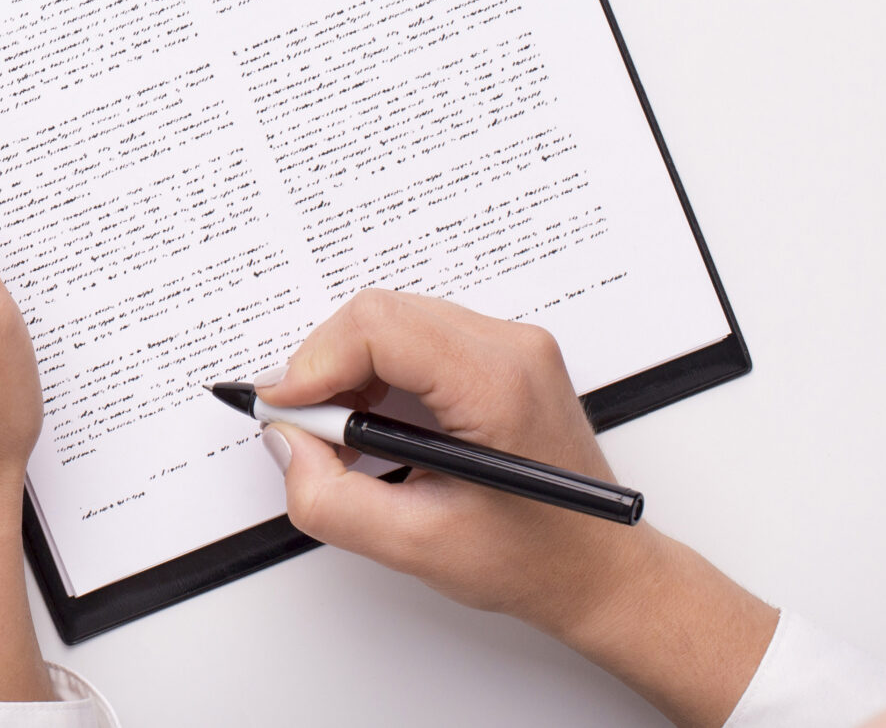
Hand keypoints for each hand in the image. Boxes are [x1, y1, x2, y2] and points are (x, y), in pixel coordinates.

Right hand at [261, 289, 774, 727]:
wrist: (600, 570)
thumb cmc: (536, 560)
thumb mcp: (414, 545)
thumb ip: (330, 499)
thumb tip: (286, 444)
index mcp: (499, 386)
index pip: (378, 328)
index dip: (314, 363)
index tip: (284, 408)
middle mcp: (511, 350)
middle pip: (379, 314)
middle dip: (325, 367)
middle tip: (309, 428)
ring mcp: (511, 346)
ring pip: (391, 320)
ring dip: (348, 369)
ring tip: (345, 433)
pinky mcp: (501, 354)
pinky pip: (413, 334)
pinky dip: (375, 370)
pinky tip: (376, 422)